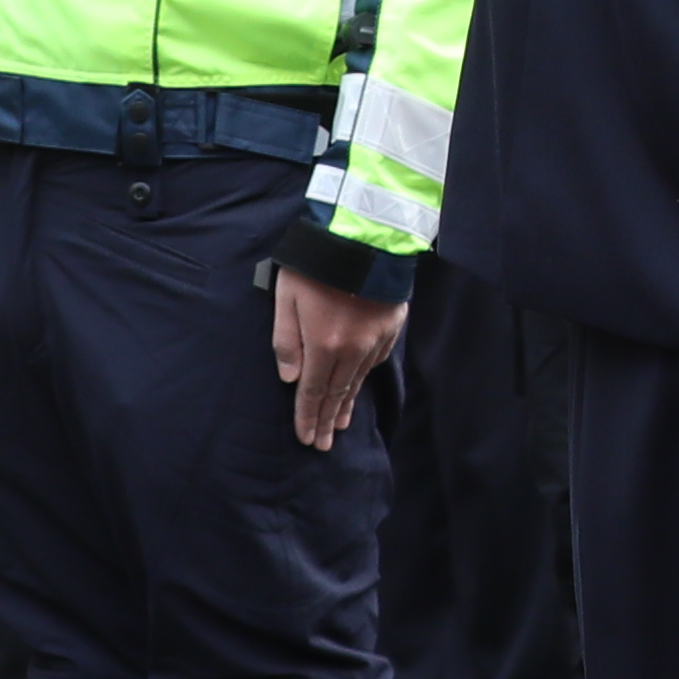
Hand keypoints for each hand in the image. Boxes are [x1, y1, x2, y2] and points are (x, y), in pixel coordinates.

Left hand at [271, 258, 407, 448]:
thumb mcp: (286, 297)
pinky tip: (358, 386)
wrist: (364, 234)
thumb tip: (290, 378)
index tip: (306, 439)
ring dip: (346, 404)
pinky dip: (364, 378)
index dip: (308, 417)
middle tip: (322, 444)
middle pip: (337, 393)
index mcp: (324, 344)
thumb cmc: (316, 263)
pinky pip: (375, 361)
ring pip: (358, 381)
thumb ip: (286, 340)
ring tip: (339, 424)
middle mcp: (353, 349)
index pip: (312, 391)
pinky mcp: (391, 326)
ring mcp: (376, 338)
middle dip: (327, 420)